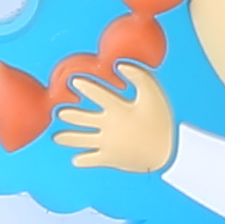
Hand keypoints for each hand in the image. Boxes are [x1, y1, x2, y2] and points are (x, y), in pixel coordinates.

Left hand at [54, 58, 177, 174]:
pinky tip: (76, 159)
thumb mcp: (153, 95)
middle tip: (59, 111)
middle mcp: (108, 126)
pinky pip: (90, 160)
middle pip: (81, 119)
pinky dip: (82, 160)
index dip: (84, 86)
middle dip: (68, 114)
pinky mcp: (110, 158)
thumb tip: (119, 64)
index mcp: (118, 109)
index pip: (96, 94)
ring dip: (66, 138)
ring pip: (80, 140)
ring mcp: (107, 144)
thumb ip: (138, 76)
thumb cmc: (161, 121)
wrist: (168, 153)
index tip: (74, 81)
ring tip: (56, 137)